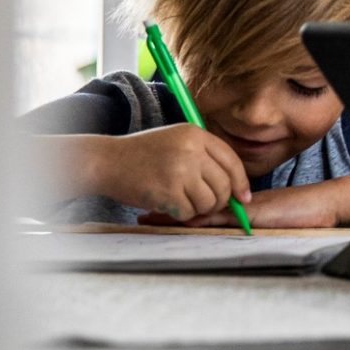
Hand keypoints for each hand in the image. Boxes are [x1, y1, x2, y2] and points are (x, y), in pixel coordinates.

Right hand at [93, 125, 249, 221]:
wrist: (106, 161)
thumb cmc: (141, 154)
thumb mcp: (176, 141)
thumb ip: (203, 156)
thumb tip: (234, 185)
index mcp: (196, 134)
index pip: (231, 161)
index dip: (240, 182)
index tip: (242, 197)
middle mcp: (191, 150)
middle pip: (224, 185)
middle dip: (219, 201)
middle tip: (205, 205)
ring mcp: (180, 170)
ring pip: (209, 201)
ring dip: (198, 209)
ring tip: (182, 202)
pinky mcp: (168, 191)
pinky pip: (188, 212)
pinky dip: (181, 214)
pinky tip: (168, 205)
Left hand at [144, 182, 323, 228]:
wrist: (321, 205)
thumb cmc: (298, 215)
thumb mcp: (265, 220)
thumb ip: (243, 222)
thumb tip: (219, 228)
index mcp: (235, 207)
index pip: (199, 206)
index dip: (175, 207)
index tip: (152, 211)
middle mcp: (233, 206)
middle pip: (193, 206)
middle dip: (167, 210)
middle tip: (141, 215)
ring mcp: (240, 210)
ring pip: (200, 211)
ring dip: (176, 214)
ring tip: (149, 218)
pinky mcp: (249, 215)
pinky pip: (220, 218)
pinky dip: (200, 220)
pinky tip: (183, 221)